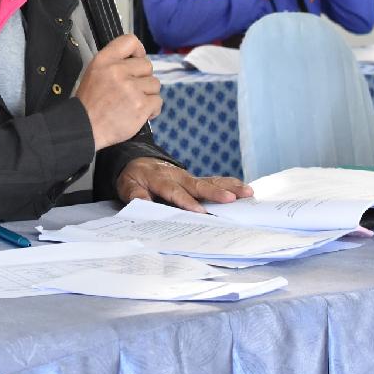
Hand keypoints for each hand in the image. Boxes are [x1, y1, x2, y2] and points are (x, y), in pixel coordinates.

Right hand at [75, 34, 161, 149]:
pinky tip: (140, 113)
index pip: (130, 41)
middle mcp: (118, 71)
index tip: (137, 61)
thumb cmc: (90, 103)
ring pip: (155, 84)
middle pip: (147, 65)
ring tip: (134, 103)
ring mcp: (131, 89)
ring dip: (148, 94)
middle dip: (143, 78)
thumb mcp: (94, 73)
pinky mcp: (140, 106)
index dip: (139, 51)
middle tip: (132, 90)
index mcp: (105, 60)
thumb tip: (138, 60)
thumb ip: (114, 63)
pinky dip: (152, 109)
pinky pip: (158, 101)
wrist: (84, 128)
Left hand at [116, 158, 252, 212]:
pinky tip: (243, 188)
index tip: (200, 212)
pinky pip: (213, 180)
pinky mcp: (195, 179)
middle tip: (231, 199)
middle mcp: (177, 176)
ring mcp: (188, 176)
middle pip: (198, 184)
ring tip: (247, 192)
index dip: (187, 201)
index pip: (174, 191)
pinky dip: (229, 184)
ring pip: (210, 181)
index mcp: (159, 178)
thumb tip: (143, 202)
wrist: (137, 161)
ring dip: (229, 187)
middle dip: (215, 193)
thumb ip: (135, 195)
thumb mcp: (126, 185)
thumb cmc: (133, 177)